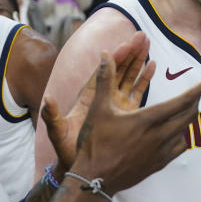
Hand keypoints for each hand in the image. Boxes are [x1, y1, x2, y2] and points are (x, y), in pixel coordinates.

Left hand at [41, 32, 153, 170]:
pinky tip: (152, 67)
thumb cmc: (67, 150)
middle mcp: (103, 97)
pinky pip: (136, 91)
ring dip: (138, 60)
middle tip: (141, 36)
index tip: (125, 44)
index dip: (114, 58)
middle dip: (130, 52)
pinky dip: (143, 78)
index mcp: (89, 97)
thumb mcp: (58, 132)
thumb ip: (53, 117)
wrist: (80, 166)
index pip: (103, 72)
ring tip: (148, 44)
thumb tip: (48, 100)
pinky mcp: (125, 113)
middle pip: (118, 69)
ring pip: (128, 76)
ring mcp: (115, 104)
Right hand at [65, 40, 200, 192]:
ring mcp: (161, 152)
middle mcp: (159, 136)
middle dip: (196, 102)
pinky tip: (176, 133)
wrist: (96, 178)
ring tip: (187, 111)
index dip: (198, 91)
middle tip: (198, 94)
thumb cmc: (95, 142)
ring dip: (188, 120)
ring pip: (185, 132)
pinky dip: (181, 137)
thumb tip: (103, 53)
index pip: (181, 102)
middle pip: (189, 116)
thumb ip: (104, 79)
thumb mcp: (98, 109)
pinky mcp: (159, 164)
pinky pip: (178, 148)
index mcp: (148, 120)